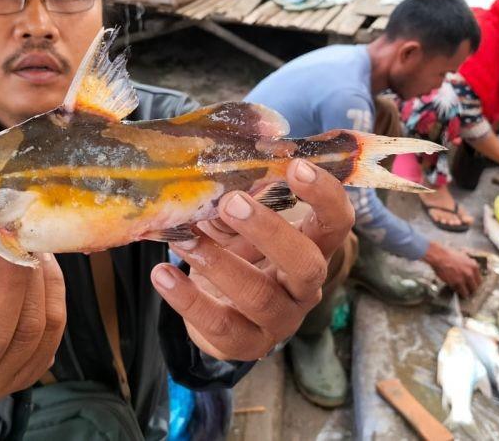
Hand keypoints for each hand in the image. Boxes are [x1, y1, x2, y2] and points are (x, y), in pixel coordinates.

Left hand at [152, 159, 353, 360]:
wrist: (216, 306)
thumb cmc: (238, 250)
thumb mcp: (242, 220)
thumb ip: (242, 191)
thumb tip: (234, 154)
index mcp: (314, 248)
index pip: (336, 223)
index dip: (324, 195)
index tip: (296, 166)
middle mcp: (305, 287)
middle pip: (306, 264)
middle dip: (269, 231)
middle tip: (231, 202)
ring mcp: (279, 320)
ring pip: (259, 296)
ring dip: (219, 263)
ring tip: (185, 238)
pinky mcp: (245, 344)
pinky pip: (219, 324)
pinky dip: (187, 299)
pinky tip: (162, 273)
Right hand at [423, 243, 481, 297]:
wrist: (439, 256)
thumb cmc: (448, 255)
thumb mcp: (463, 257)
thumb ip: (469, 265)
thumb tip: (471, 271)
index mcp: (474, 266)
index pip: (479, 279)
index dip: (475, 283)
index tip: (473, 285)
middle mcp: (471, 272)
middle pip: (475, 286)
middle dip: (472, 289)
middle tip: (469, 291)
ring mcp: (464, 278)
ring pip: (469, 291)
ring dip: (466, 293)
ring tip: (464, 294)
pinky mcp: (457, 283)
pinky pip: (461, 292)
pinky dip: (460, 293)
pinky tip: (458, 293)